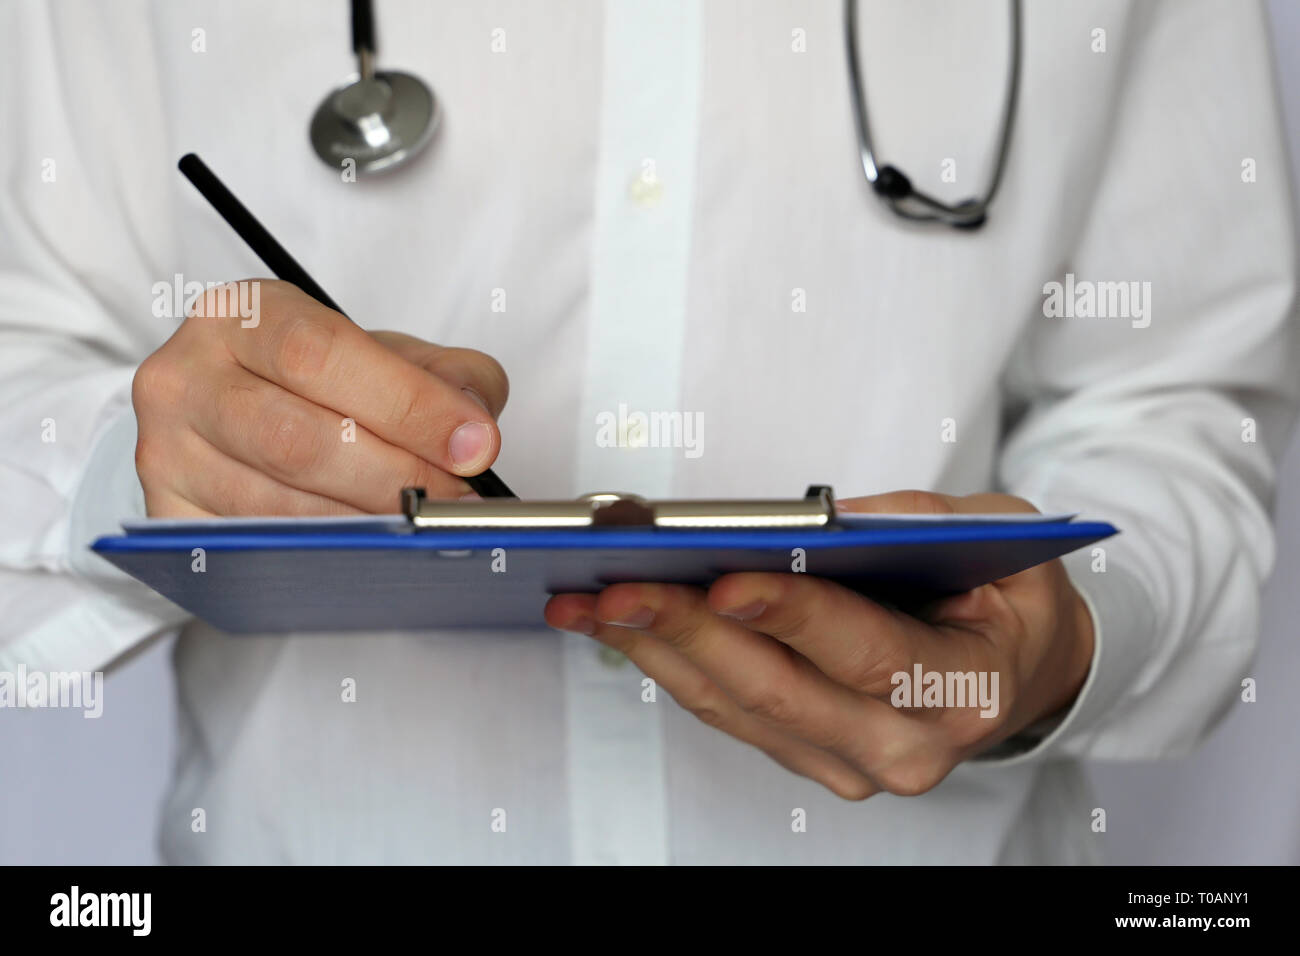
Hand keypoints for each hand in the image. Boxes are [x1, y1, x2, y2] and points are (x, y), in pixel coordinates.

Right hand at [132, 279, 506, 516]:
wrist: (229, 414)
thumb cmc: (312, 382)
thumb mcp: (378, 354)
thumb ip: (441, 373)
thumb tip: (474, 425)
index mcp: (241, 316)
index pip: (322, 357)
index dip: (408, 405)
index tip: (475, 443)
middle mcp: (186, 378)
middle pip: (297, 439)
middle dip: (397, 475)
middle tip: (460, 498)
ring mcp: (166, 452)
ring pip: (279, 506)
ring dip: (370, 525)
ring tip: (430, 525)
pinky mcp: (168, 517)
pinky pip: (258, 549)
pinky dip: (327, 555)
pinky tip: (375, 550)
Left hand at [545, 490, 1094, 799]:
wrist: (1013, 672)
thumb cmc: (1007, 599)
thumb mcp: (1001, 537)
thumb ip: (922, 521)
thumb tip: (821, 518)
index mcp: (960, 691)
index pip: (865, 654)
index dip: (792, 616)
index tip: (723, 579)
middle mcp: (901, 746)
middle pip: (776, 691)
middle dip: (688, 632)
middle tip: (617, 586)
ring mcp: (849, 762)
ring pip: (733, 706)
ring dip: (654, 650)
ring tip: (588, 599)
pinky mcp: (807, 757)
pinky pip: (726, 711)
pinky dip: (669, 664)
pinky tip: (622, 624)